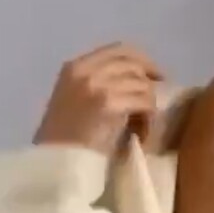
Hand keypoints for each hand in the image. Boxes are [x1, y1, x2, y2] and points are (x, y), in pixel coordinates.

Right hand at [34, 41, 164, 153]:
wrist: (56, 161)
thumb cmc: (62, 139)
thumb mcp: (73, 100)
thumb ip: (97, 84)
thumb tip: (134, 81)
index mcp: (75, 67)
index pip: (117, 50)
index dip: (141, 60)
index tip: (154, 74)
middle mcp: (87, 71)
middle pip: (133, 65)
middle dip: (149, 81)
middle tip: (157, 98)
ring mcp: (98, 86)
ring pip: (142, 85)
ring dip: (148, 105)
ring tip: (143, 124)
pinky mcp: (110, 105)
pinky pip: (144, 103)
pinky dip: (149, 119)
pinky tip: (142, 134)